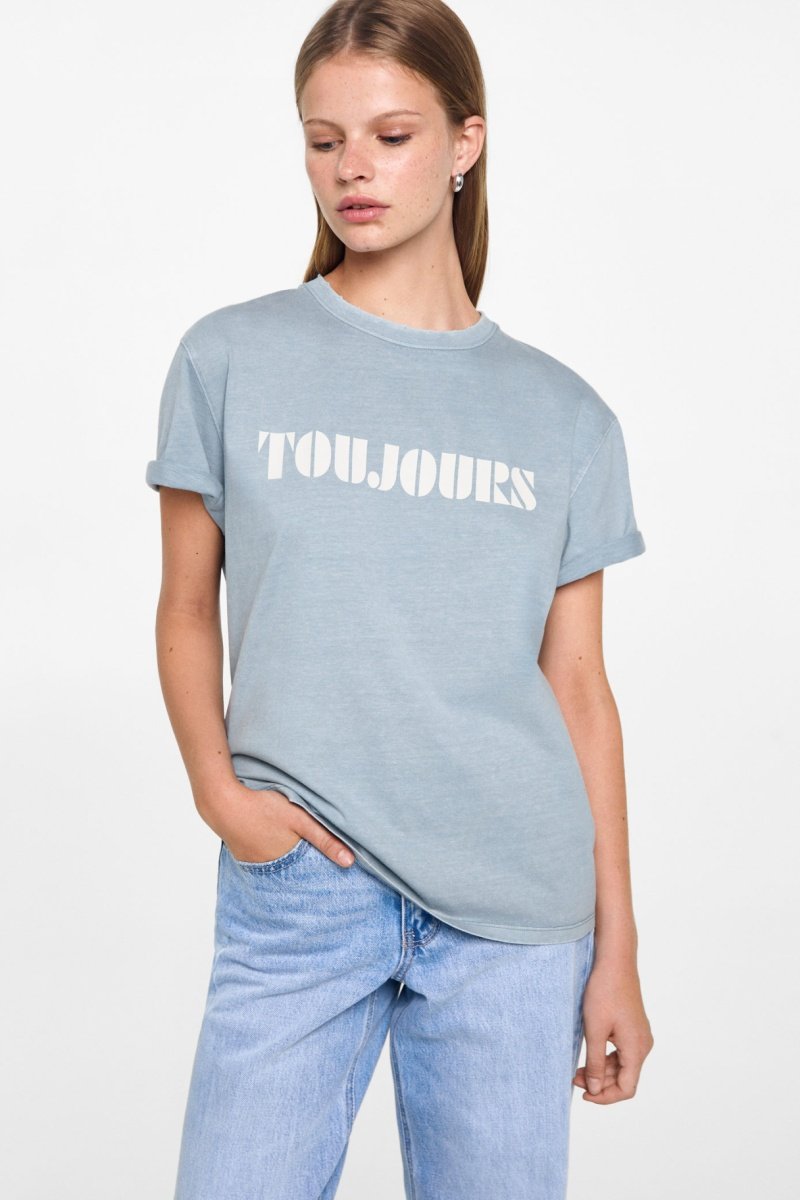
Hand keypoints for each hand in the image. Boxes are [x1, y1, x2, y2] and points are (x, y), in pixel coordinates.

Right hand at [197, 783, 355, 867]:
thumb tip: (350, 862)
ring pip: (277, 865)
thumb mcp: (299, 819)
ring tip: (290, 846)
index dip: (320, 870)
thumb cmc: (263, 808)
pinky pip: (262, 859)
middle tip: (310, 855)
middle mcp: (269, 870)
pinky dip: (270, 853)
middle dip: (304, 867)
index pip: (309, 874)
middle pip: (293, 871)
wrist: (222, 803)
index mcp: (286, 863)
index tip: (332, 871)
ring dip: (286, 859)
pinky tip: (271, 840)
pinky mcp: (242, 854)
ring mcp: (253, 864)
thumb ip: (325, 839)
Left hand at [572, 955, 653, 1103]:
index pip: (626, 1089)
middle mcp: (643, 1045)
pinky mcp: (633, 1027)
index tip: (584, 1094)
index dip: (605, 1097)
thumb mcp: (594, 1030)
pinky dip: (606, 1058)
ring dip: (602, 1071)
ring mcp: (640, 1035)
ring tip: (578, 1069)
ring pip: (623, 1065)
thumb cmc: (604, 992)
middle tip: (574, 1078)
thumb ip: (595, 1063)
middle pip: (625, 1078)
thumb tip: (595, 1090)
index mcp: (637, 1049)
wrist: (615, 961)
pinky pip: (622, 1052)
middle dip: (600, 1083)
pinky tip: (590, 1053)